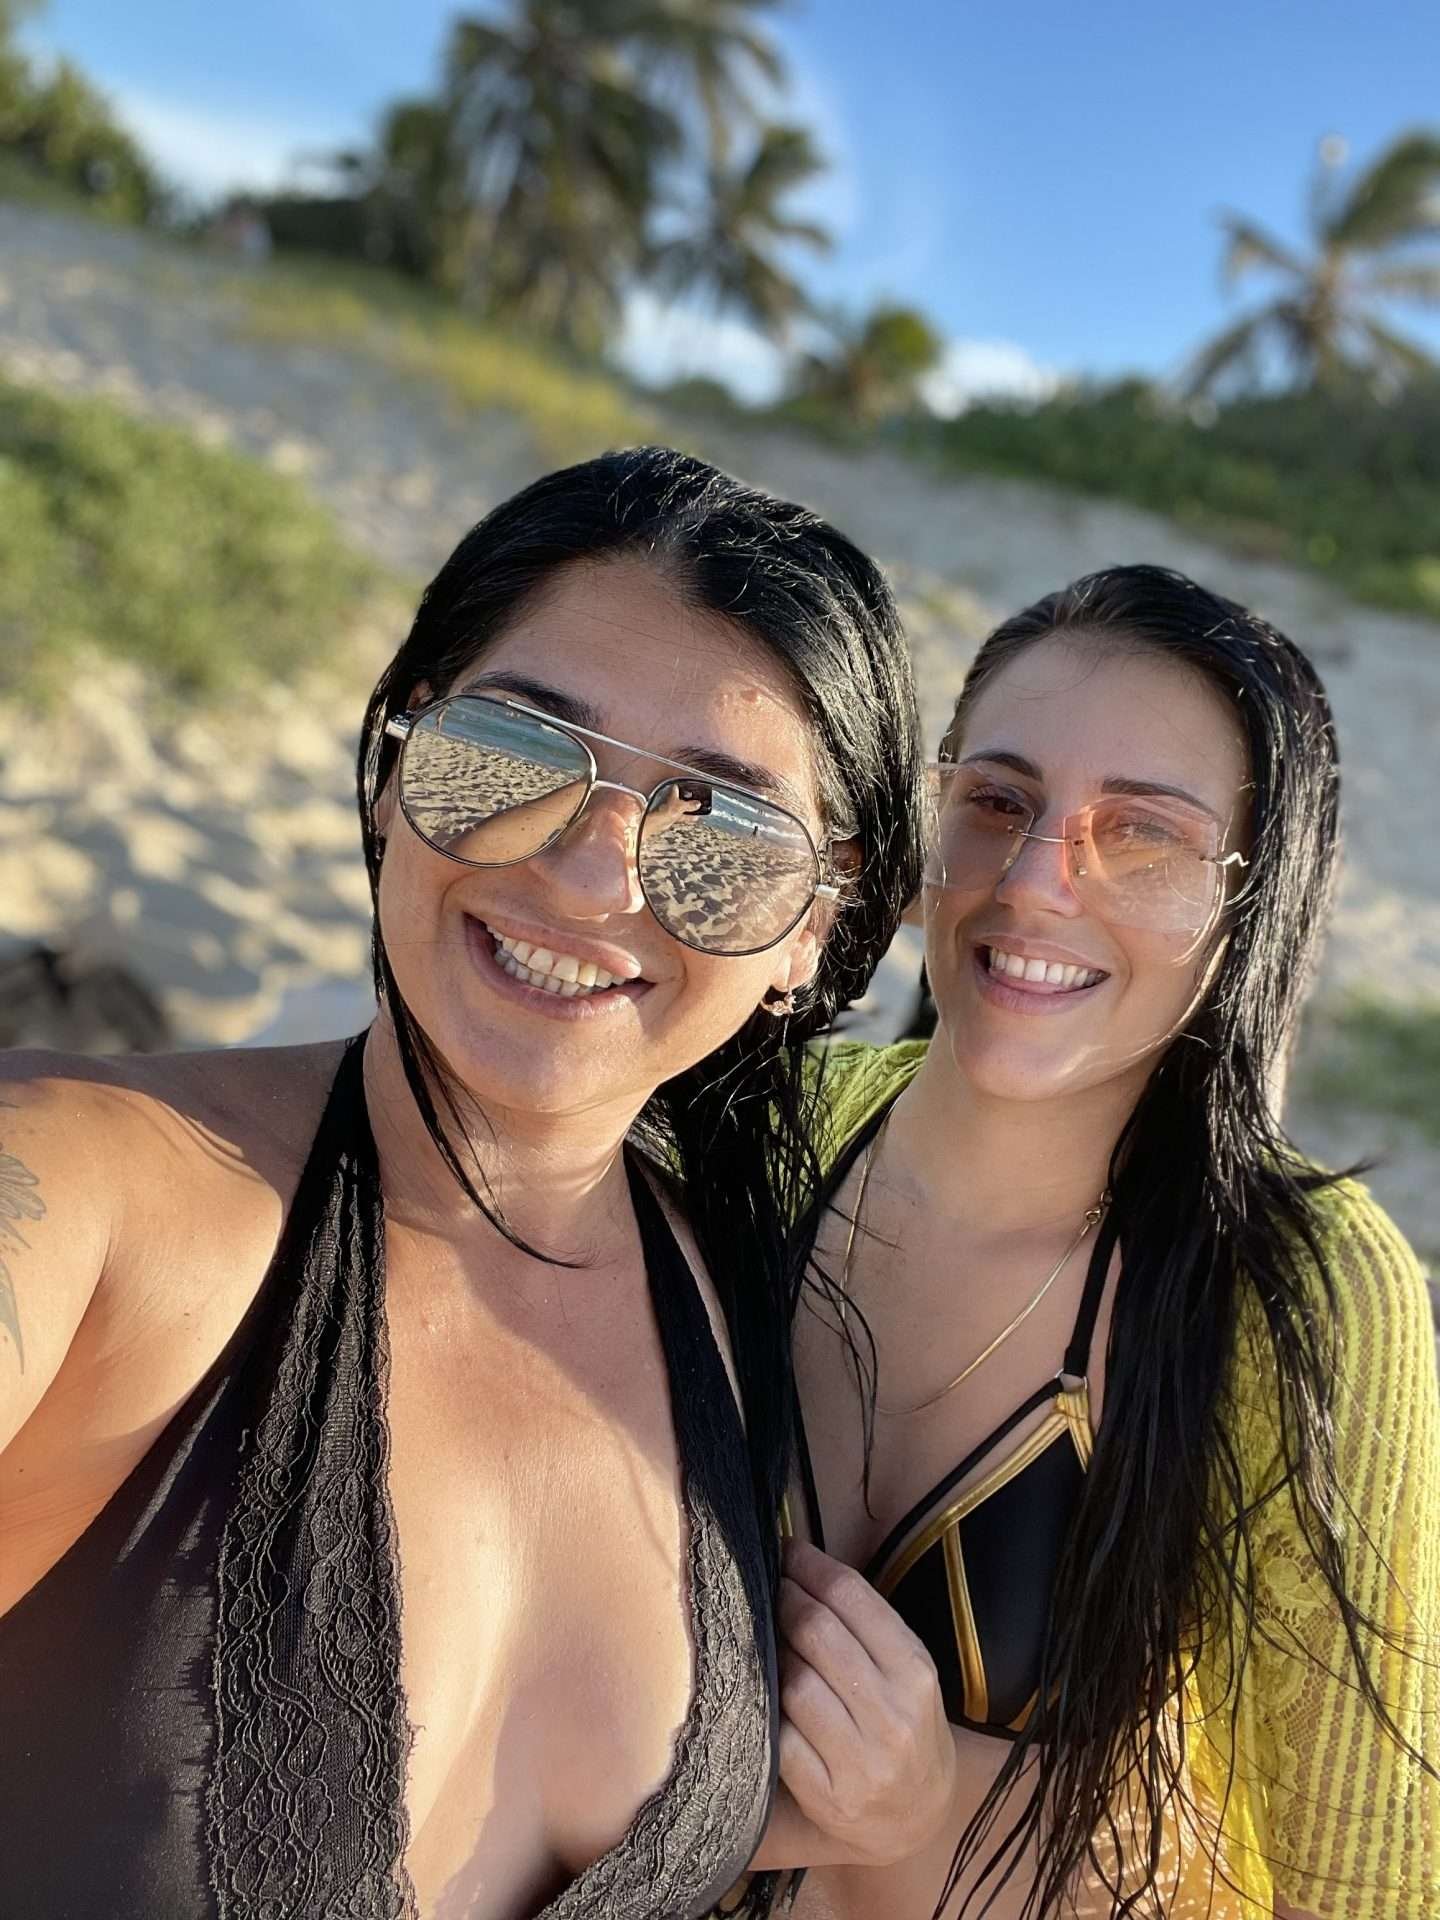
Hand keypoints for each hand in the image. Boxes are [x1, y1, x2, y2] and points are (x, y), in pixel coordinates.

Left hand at [770, 1538, 954, 1868]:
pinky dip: (768, 1712)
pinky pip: (782, 1738)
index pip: (852, 1598)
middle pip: (817, 1632)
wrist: (919, 1817)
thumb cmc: (906, 1727)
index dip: (810, 1566)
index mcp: (915, 1671)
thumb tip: (799, 1566)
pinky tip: (766, 1696)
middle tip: (768, 1587)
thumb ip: (864, 1625)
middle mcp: (892, 1714)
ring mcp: (861, 1760)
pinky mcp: (829, 1796)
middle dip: (784, 1600)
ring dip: (773, 1655)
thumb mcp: (906, 1671)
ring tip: (767, 1641)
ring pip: (795, 1683)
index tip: (785, 1550)